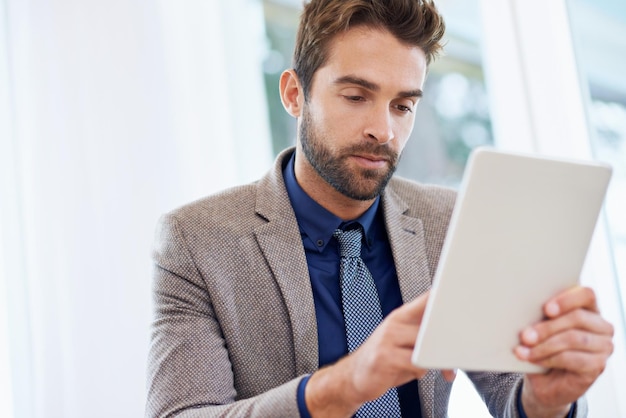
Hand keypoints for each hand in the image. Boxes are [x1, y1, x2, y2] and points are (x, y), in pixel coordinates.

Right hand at [305, 292, 455, 417]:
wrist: (354, 376)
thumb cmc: (386, 359)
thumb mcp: (404, 343)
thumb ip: (425, 338)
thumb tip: (454, 341)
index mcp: (402, 316)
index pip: (426, 300)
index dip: (443, 296)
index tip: (459, 294)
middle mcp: (395, 323)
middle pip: (431, 323)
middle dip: (447, 337)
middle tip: (460, 347)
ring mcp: (388, 339)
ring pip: (425, 344)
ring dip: (436, 359)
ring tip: (443, 368)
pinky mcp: (385, 358)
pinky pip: (415, 363)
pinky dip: (420, 371)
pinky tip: (414, 372)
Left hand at [514, 286, 613, 417]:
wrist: (546, 379)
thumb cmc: (543, 345)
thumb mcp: (540, 327)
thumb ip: (541, 316)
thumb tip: (523, 310)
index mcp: (589, 308)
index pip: (586, 295)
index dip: (567, 300)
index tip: (547, 309)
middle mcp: (601, 326)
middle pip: (577, 318)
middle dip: (547, 327)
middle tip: (525, 336)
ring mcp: (603, 346)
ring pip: (573, 338)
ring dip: (543, 345)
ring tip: (523, 350)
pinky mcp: (598, 365)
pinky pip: (572, 358)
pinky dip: (548, 358)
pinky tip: (533, 359)